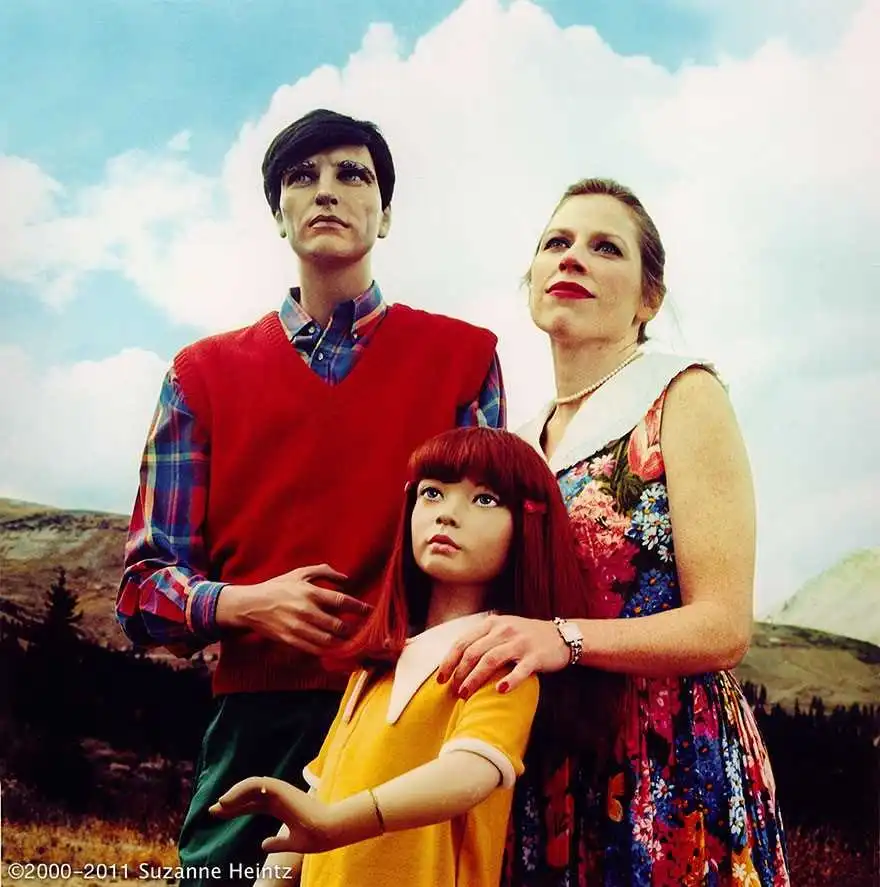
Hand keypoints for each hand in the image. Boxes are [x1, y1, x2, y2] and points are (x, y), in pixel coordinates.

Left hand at [209, 777, 337, 853]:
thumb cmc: (315, 837)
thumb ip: (278, 842)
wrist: (328, 831)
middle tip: (213, 810)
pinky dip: (241, 789)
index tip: (219, 815)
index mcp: (281, 808)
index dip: (236, 809)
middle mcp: (279, 797)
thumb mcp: (291, 843)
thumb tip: (263, 844)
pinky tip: (228, 800)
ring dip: (234, 794)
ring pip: (251, 786)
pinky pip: (257, 783)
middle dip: (230, 802)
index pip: (254, 805)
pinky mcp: (281, 788)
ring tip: (219, 806)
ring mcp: (280, 791)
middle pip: (249, 796)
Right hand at [216, 563, 371, 653]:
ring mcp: (298, 628)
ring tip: (355, 643)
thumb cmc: (278, 587)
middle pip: (338, 625)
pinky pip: (315, 649)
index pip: (342, 601)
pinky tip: (338, 649)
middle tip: (365, 632)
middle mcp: (306, 611)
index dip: (359, 608)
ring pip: (328, 641)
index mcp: (310, 593)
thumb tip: (346, 578)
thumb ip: (325, 571)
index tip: (370, 611)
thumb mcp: (300, 572)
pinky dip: (329, 651)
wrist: (250, 605)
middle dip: (355, 630)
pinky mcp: (291, 640)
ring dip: (344, 644)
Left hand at [436, 614, 569, 697]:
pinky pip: (520, 670)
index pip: (463, 641)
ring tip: (466, 694)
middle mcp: (504, 630)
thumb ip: (482, 640)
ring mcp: (520, 642)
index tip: (441, 679)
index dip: (449, 661)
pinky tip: (499, 691)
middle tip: (454, 691)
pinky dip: (509, 680)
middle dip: (459, 673)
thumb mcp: (502, 630)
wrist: (561, 636)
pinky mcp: (536, 656)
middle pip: (473, 652)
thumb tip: (455, 662)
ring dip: (475, 679)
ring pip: (491, 660)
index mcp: (492, 623)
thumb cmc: (525, 637)